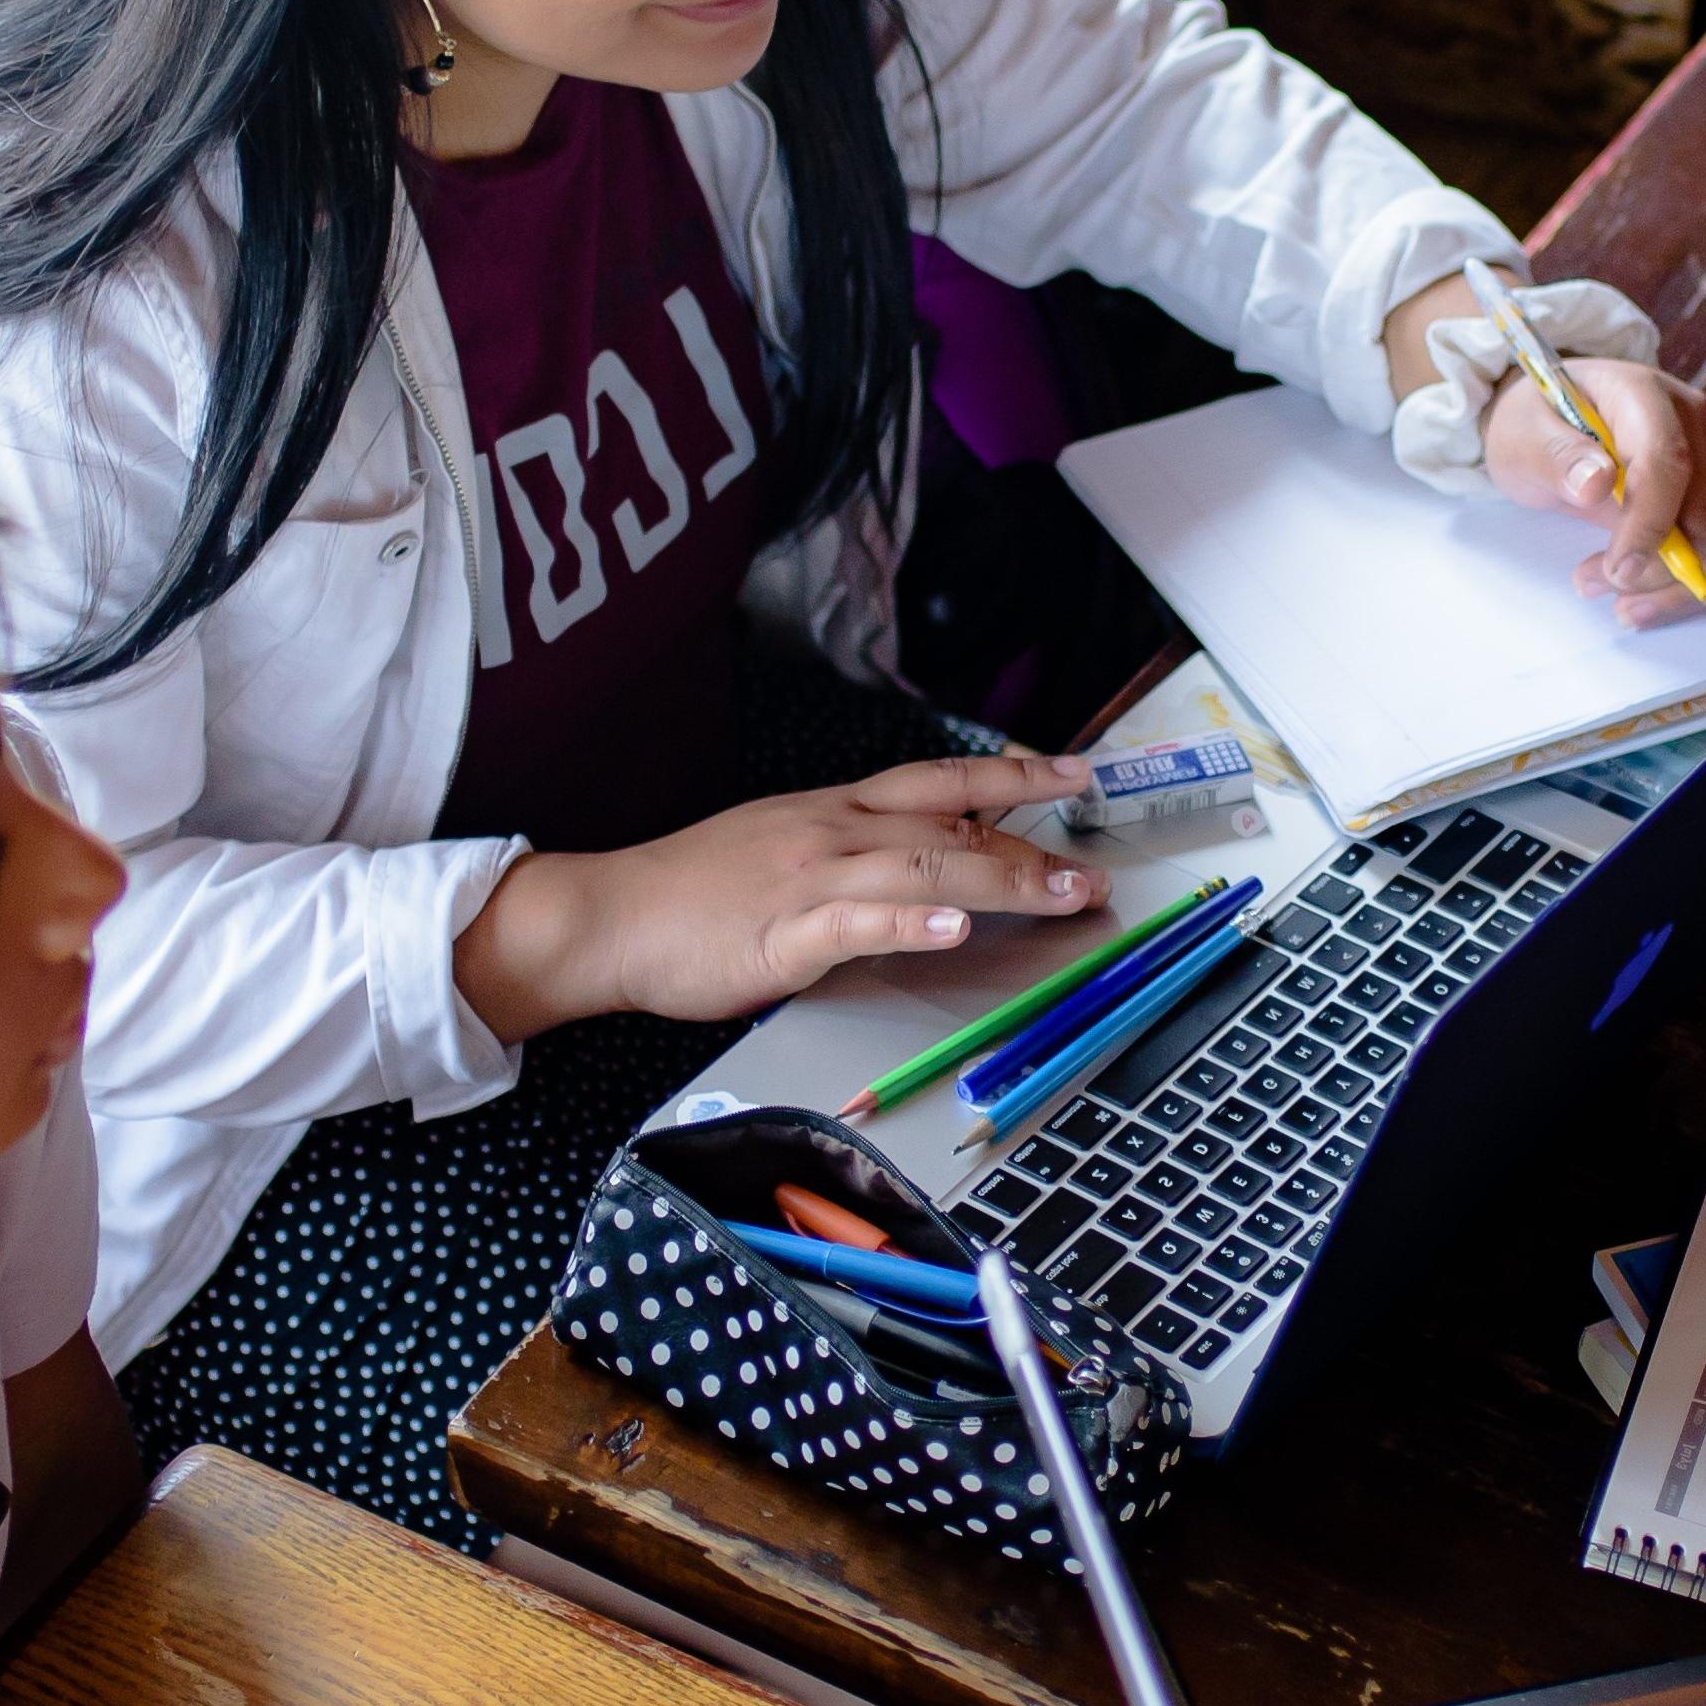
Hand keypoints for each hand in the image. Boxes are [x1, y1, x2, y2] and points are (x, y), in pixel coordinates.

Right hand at [456, 750, 1098, 1036]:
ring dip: (1002, 880)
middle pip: (950, 824)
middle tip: (1095, 865)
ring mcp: (810, 878)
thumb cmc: (689, 895)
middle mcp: (832, 832)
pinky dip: (912, 921)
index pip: (940, 782)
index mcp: (833, 813)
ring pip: (923, 867)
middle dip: (1032, 841)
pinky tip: (955, 925)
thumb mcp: (780, 855)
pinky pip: (858, 921)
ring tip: (1062, 895)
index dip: (1013, 776)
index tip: (1074, 774)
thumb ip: (849, 860)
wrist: (610, 916)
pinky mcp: (784, 931)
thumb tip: (919, 875)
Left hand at [1484, 359, 1705, 625]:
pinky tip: (1703, 597)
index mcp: (1644, 393)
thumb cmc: (1538, 427)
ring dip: (1687, 587)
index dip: (1649, 525)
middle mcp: (1698, 421)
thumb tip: (1595, 482)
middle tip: (1593, 583)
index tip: (1617, 571)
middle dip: (1657, 569)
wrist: (1555, 423)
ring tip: (1621, 600)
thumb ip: (1554, 456)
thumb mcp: (1522, 435)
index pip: (1669, 460)